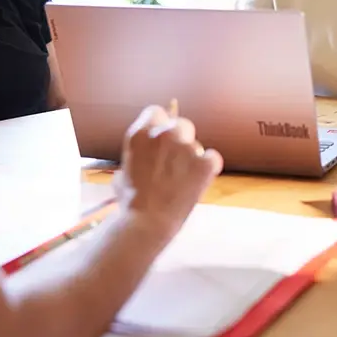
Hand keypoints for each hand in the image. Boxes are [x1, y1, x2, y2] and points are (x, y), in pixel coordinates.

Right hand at [115, 105, 223, 239]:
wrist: (146, 223)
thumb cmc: (130, 202)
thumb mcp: (123, 171)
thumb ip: (138, 155)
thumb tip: (146, 154)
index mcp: (140, 134)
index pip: (156, 112)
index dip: (159, 125)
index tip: (160, 139)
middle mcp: (163, 135)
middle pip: (181, 124)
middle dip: (180, 140)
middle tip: (175, 161)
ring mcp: (185, 147)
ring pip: (196, 144)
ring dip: (192, 158)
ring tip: (182, 181)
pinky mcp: (204, 163)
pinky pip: (213, 157)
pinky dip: (209, 168)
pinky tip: (198, 181)